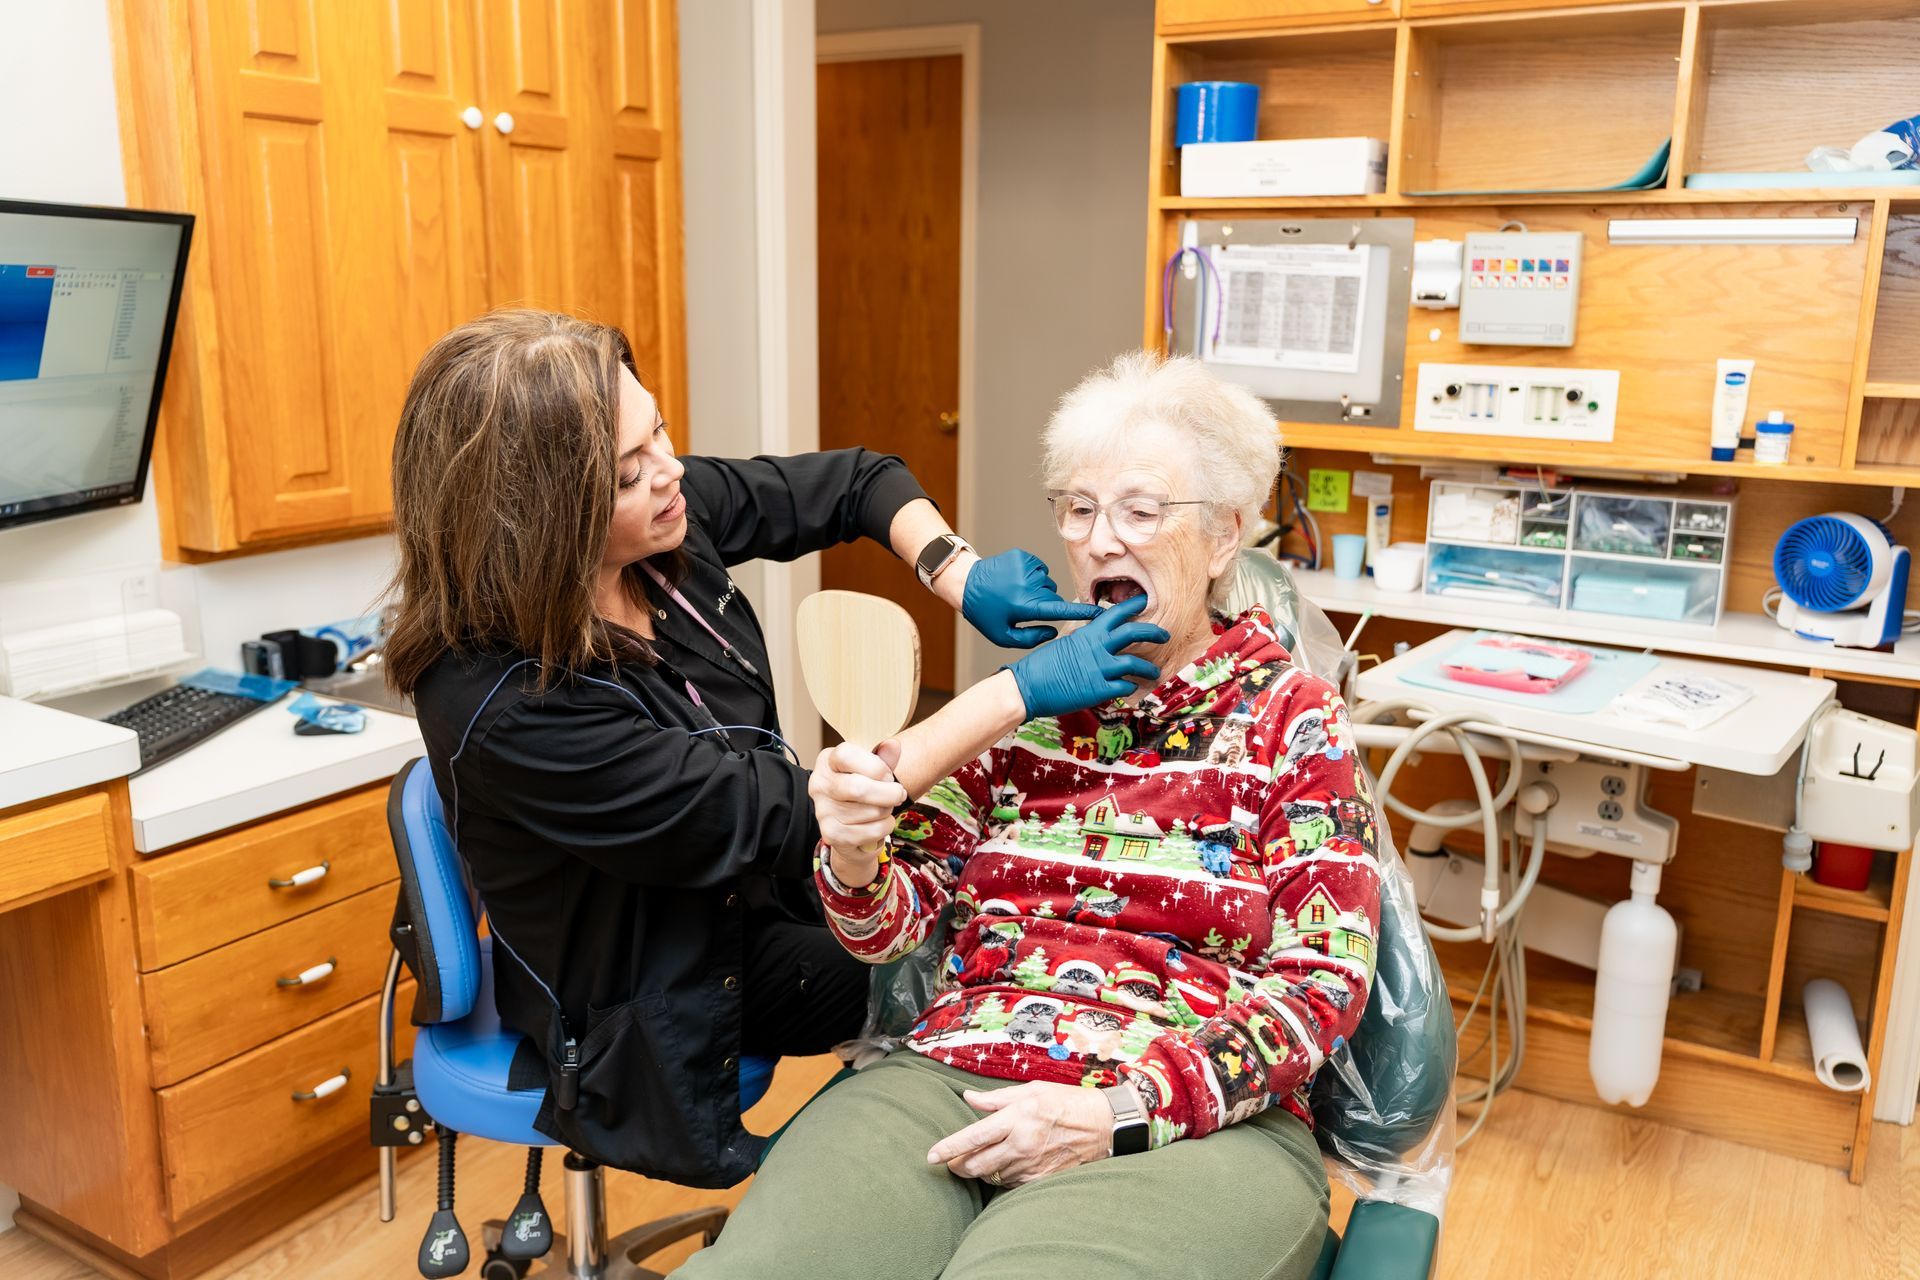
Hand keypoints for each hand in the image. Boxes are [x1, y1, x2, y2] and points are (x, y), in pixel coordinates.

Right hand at [807, 741, 905, 885]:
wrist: (852, 824)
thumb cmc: (862, 789)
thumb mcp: (872, 768)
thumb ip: (884, 757)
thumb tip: (893, 746)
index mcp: (827, 761)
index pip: (846, 756)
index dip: (875, 766)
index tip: (887, 775)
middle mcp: (819, 785)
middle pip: (858, 788)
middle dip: (889, 792)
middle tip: (898, 794)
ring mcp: (823, 811)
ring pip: (870, 811)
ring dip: (888, 810)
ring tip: (884, 808)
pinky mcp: (832, 834)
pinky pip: (870, 831)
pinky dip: (884, 827)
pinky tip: (881, 822)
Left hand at [927, 1083, 1115, 1187]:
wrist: (1102, 1125)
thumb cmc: (1066, 1102)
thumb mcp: (1030, 1090)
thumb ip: (996, 1099)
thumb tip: (968, 1098)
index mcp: (1016, 1118)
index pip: (973, 1137)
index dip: (948, 1149)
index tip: (931, 1157)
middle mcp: (1021, 1145)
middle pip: (976, 1165)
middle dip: (958, 1166)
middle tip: (952, 1162)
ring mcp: (1031, 1166)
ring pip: (991, 1176)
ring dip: (981, 1170)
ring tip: (982, 1158)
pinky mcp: (1040, 1180)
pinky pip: (1010, 1184)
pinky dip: (1001, 1176)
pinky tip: (1005, 1165)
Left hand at [960, 549, 1099, 648]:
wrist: (965, 583)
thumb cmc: (985, 613)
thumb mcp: (1003, 636)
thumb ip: (1031, 638)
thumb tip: (1054, 631)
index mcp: (1025, 606)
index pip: (1060, 610)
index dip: (1082, 612)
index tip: (1100, 613)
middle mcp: (1028, 585)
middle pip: (1053, 596)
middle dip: (1045, 604)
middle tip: (1023, 607)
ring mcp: (1026, 567)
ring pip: (1047, 583)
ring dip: (1038, 590)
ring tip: (1016, 593)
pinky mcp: (1022, 556)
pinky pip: (1039, 569)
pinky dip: (1032, 576)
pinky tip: (1015, 581)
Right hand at [1006, 594, 1168, 718]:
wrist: (1028, 686)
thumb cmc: (1041, 666)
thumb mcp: (1065, 644)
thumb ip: (1085, 641)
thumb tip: (1097, 640)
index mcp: (1088, 633)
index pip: (1116, 613)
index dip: (1133, 606)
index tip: (1145, 602)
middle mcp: (1097, 647)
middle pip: (1134, 632)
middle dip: (1154, 632)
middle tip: (1165, 635)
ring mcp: (1099, 668)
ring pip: (1135, 663)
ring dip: (1148, 668)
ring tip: (1154, 673)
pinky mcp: (1098, 690)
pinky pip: (1124, 687)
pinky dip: (1131, 688)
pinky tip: (1131, 689)